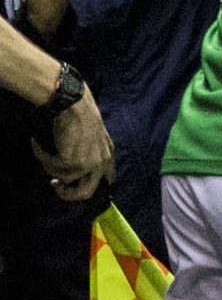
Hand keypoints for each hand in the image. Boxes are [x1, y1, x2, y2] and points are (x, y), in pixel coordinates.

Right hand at [33, 83, 113, 200]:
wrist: (75, 106)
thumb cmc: (82, 118)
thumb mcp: (96, 138)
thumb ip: (94, 154)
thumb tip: (76, 174)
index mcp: (108, 156)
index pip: (107, 181)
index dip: (90, 186)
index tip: (74, 184)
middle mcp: (100, 162)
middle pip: (85, 193)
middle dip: (66, 193)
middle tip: (54, 184)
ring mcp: (86, 163)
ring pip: (63, 179)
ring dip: (50, 168)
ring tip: (45, 153)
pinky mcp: (70, 160)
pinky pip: (50, 167)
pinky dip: (41, 156)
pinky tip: (36, 144)